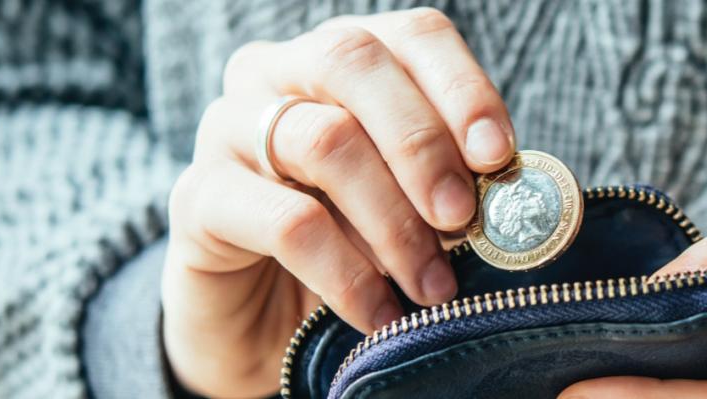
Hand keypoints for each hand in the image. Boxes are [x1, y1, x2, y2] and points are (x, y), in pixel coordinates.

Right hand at [161, 8, 512, 396]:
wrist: (260, 323)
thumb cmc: (351, 246)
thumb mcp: (410, 205)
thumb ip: (452, 181)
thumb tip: (509, 190)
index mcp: (346, 59)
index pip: (413, 35)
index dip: (462, 88)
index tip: (497, 155)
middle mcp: (279, 72)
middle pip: (355, 62)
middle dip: (423, 144)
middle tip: (463, 217)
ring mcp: (228, 127)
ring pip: (324, 140)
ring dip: (393, 221)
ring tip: (433, 283)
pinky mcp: (197, 198)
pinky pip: (285, 222)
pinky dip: (345, 272)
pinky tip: (379, 313)